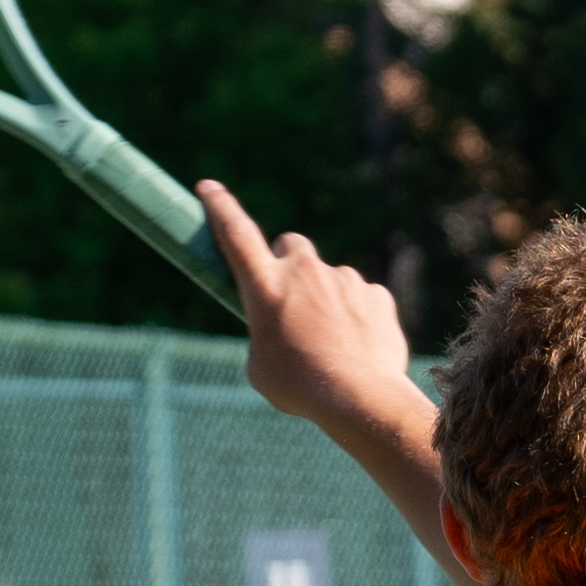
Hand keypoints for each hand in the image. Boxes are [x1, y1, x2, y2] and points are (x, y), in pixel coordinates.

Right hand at [203, 180, 436, 473]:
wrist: (361, 399)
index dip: (220, 207)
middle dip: (288, 260)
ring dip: (326, 297)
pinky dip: (357, 314)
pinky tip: (358, 345)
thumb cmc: (300, 388)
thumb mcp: (261, 368)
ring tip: (331, 342)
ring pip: (329, 277)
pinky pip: (361, 297)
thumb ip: (265, 336)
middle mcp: (304, 272)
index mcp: (265, 285)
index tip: (209, 186)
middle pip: (291, 243)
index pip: (236, 233)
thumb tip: (283, 330)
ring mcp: (344, 279)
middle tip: (291, 296)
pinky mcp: (377, 294)